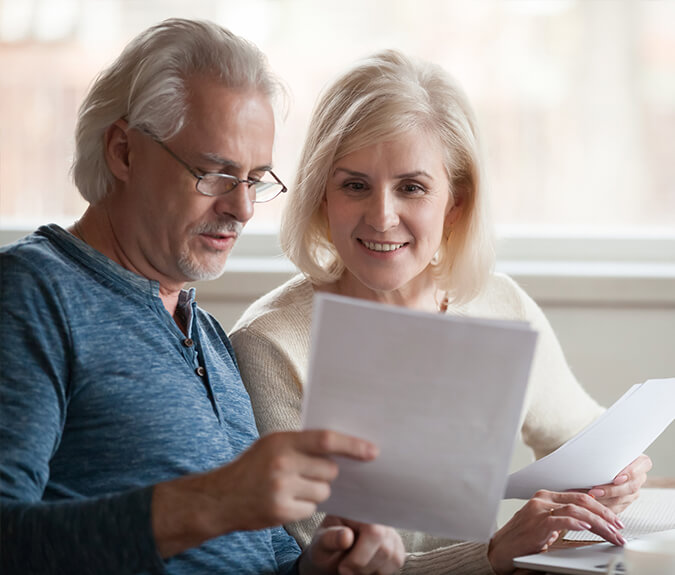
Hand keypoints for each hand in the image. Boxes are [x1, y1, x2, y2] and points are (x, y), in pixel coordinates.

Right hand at [152, 430, 377, 556]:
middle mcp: (282, 463)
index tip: (372, 451)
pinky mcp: (281, 512)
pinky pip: (311, 510)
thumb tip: (341, 446)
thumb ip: (301, 443)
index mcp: (282, 441)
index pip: (325, 440)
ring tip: (292, 488)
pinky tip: (285, 501)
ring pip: (323, 492)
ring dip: (315, 491)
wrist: (219, 498)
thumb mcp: (272, 445)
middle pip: (329, 470)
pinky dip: (303, 507)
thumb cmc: (251, 467)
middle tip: (307, 473)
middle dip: (326, 473)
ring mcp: (281, 489)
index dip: (352, 445)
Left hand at [300, 515, 405, 574]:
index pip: (373, 532)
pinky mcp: (396, 544)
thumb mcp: (320, 543)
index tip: (343, 568)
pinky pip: (397, 562)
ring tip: (355, 568)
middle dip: (363, 567)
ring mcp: (389, 529)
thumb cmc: (325, 546)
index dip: (360, 557)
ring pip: (393, 558)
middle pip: (384, 549)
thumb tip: (347, 536)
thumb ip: (330, 538)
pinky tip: (366, 566)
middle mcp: (378, 515)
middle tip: (345, 570)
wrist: (331, 555)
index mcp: (357, 509)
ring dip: (372, 571)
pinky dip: (381, 571)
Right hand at [487, 490, 625, 574]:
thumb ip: (563, 520)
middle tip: (619, 527)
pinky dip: (577, 522)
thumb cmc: (523, 539)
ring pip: (576, 509)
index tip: (615, 520)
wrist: (502, 549)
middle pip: (581, 500)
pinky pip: (561, 519)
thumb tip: (588, 523)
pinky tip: (588, 526)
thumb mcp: (547, 526)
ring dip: (598, 523)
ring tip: (611, 533)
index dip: (600, 507)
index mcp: (546, 497)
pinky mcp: (537, 523)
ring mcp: (539, 510)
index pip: (579, 497)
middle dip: (605, 514)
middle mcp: (543, 499)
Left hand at [586, 453, 651, 512]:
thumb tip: (597, 448)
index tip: (616, 478)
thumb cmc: (604, 452)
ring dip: (605, 499)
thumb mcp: (609, 448)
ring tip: (589, 496)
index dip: (630, 473)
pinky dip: (604, 506)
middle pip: (631, 487)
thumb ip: (609, 450)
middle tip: (595, 490)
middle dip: (611, 490)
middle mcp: (639, 477)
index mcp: (640, 461)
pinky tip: (593, 502)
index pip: (643, 465)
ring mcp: (633, 491)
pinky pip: (617, 508)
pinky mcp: (626, 501)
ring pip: (624, 499)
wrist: (602, 463)